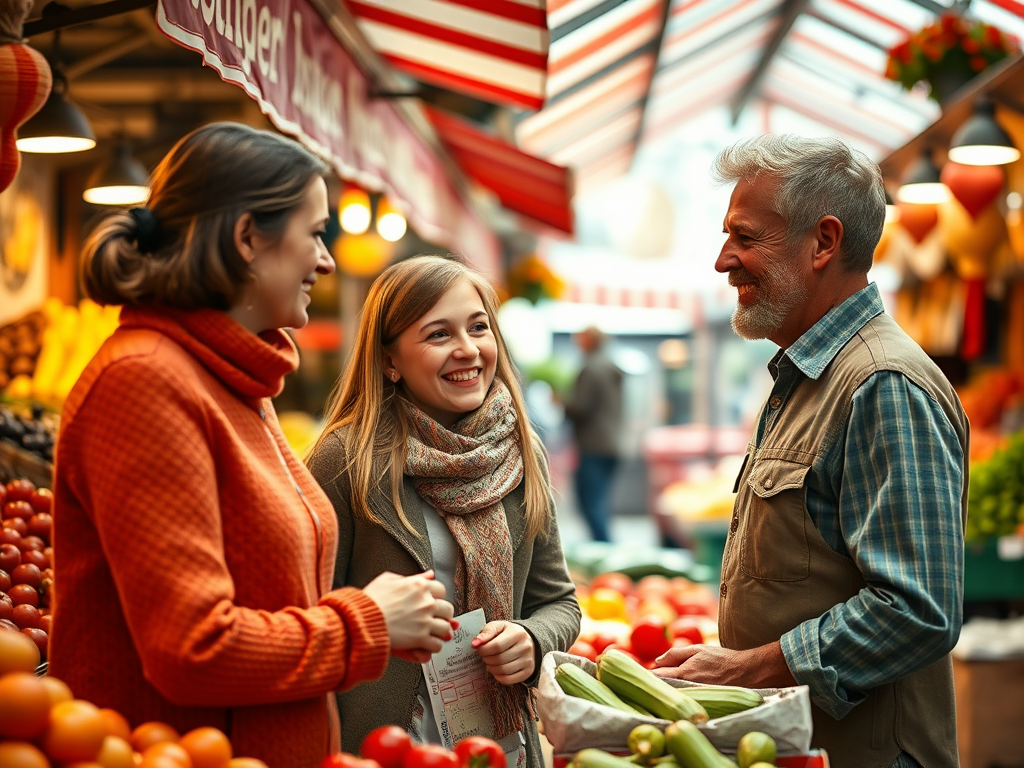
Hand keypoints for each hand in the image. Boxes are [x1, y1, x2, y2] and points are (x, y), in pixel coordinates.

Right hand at [363, 570, 455, 663]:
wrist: (360, 620)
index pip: (441, 589)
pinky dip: (432, 647)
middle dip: (441, 615)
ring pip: (445, 628)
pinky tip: (424, 645)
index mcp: (418, 585)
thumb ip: (412, 577)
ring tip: (429, 633)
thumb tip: (429, 574)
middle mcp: (425, 602)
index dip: (436, 597)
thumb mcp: (388, 579)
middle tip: (433, 619)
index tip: (432, 602)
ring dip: (438, 632)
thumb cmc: (370, 601)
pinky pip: (436, 645)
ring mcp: (424, 620)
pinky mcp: (420, 638)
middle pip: (448, 609)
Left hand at [472, 621, 535, 684]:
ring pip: (504, 670)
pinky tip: (496, 671)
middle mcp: (526, 647)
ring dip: (492, 668)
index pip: (496, 646)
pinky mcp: (528, 671)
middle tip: (484, 656)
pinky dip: (499, 677)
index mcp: (517, 633)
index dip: (484, 650)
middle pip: (499, 659)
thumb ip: (487, 632)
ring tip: (490, 663)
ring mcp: (528, 660)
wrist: (526, 641)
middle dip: (487, 659)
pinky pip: (509, 680)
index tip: (478, 649)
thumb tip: (475, 643)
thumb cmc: (508, 633)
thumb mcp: (498, 627)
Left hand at [651, 641, 796, 688]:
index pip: (657, 678)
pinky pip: (686, 700)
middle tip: (654, 679)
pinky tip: (683, 691)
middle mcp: (687, 689)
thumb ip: (674, 654)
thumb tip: (656, 662)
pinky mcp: (702, 704)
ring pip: (674, 695)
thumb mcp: (697, 649)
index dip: (649, 675)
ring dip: (669, 690)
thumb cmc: (721, 659)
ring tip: (670, 684)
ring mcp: (695, 698)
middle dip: (658, 684)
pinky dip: (682, 695)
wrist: (746, 672)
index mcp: (683, 675)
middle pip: (664, 689)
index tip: (644, 673)